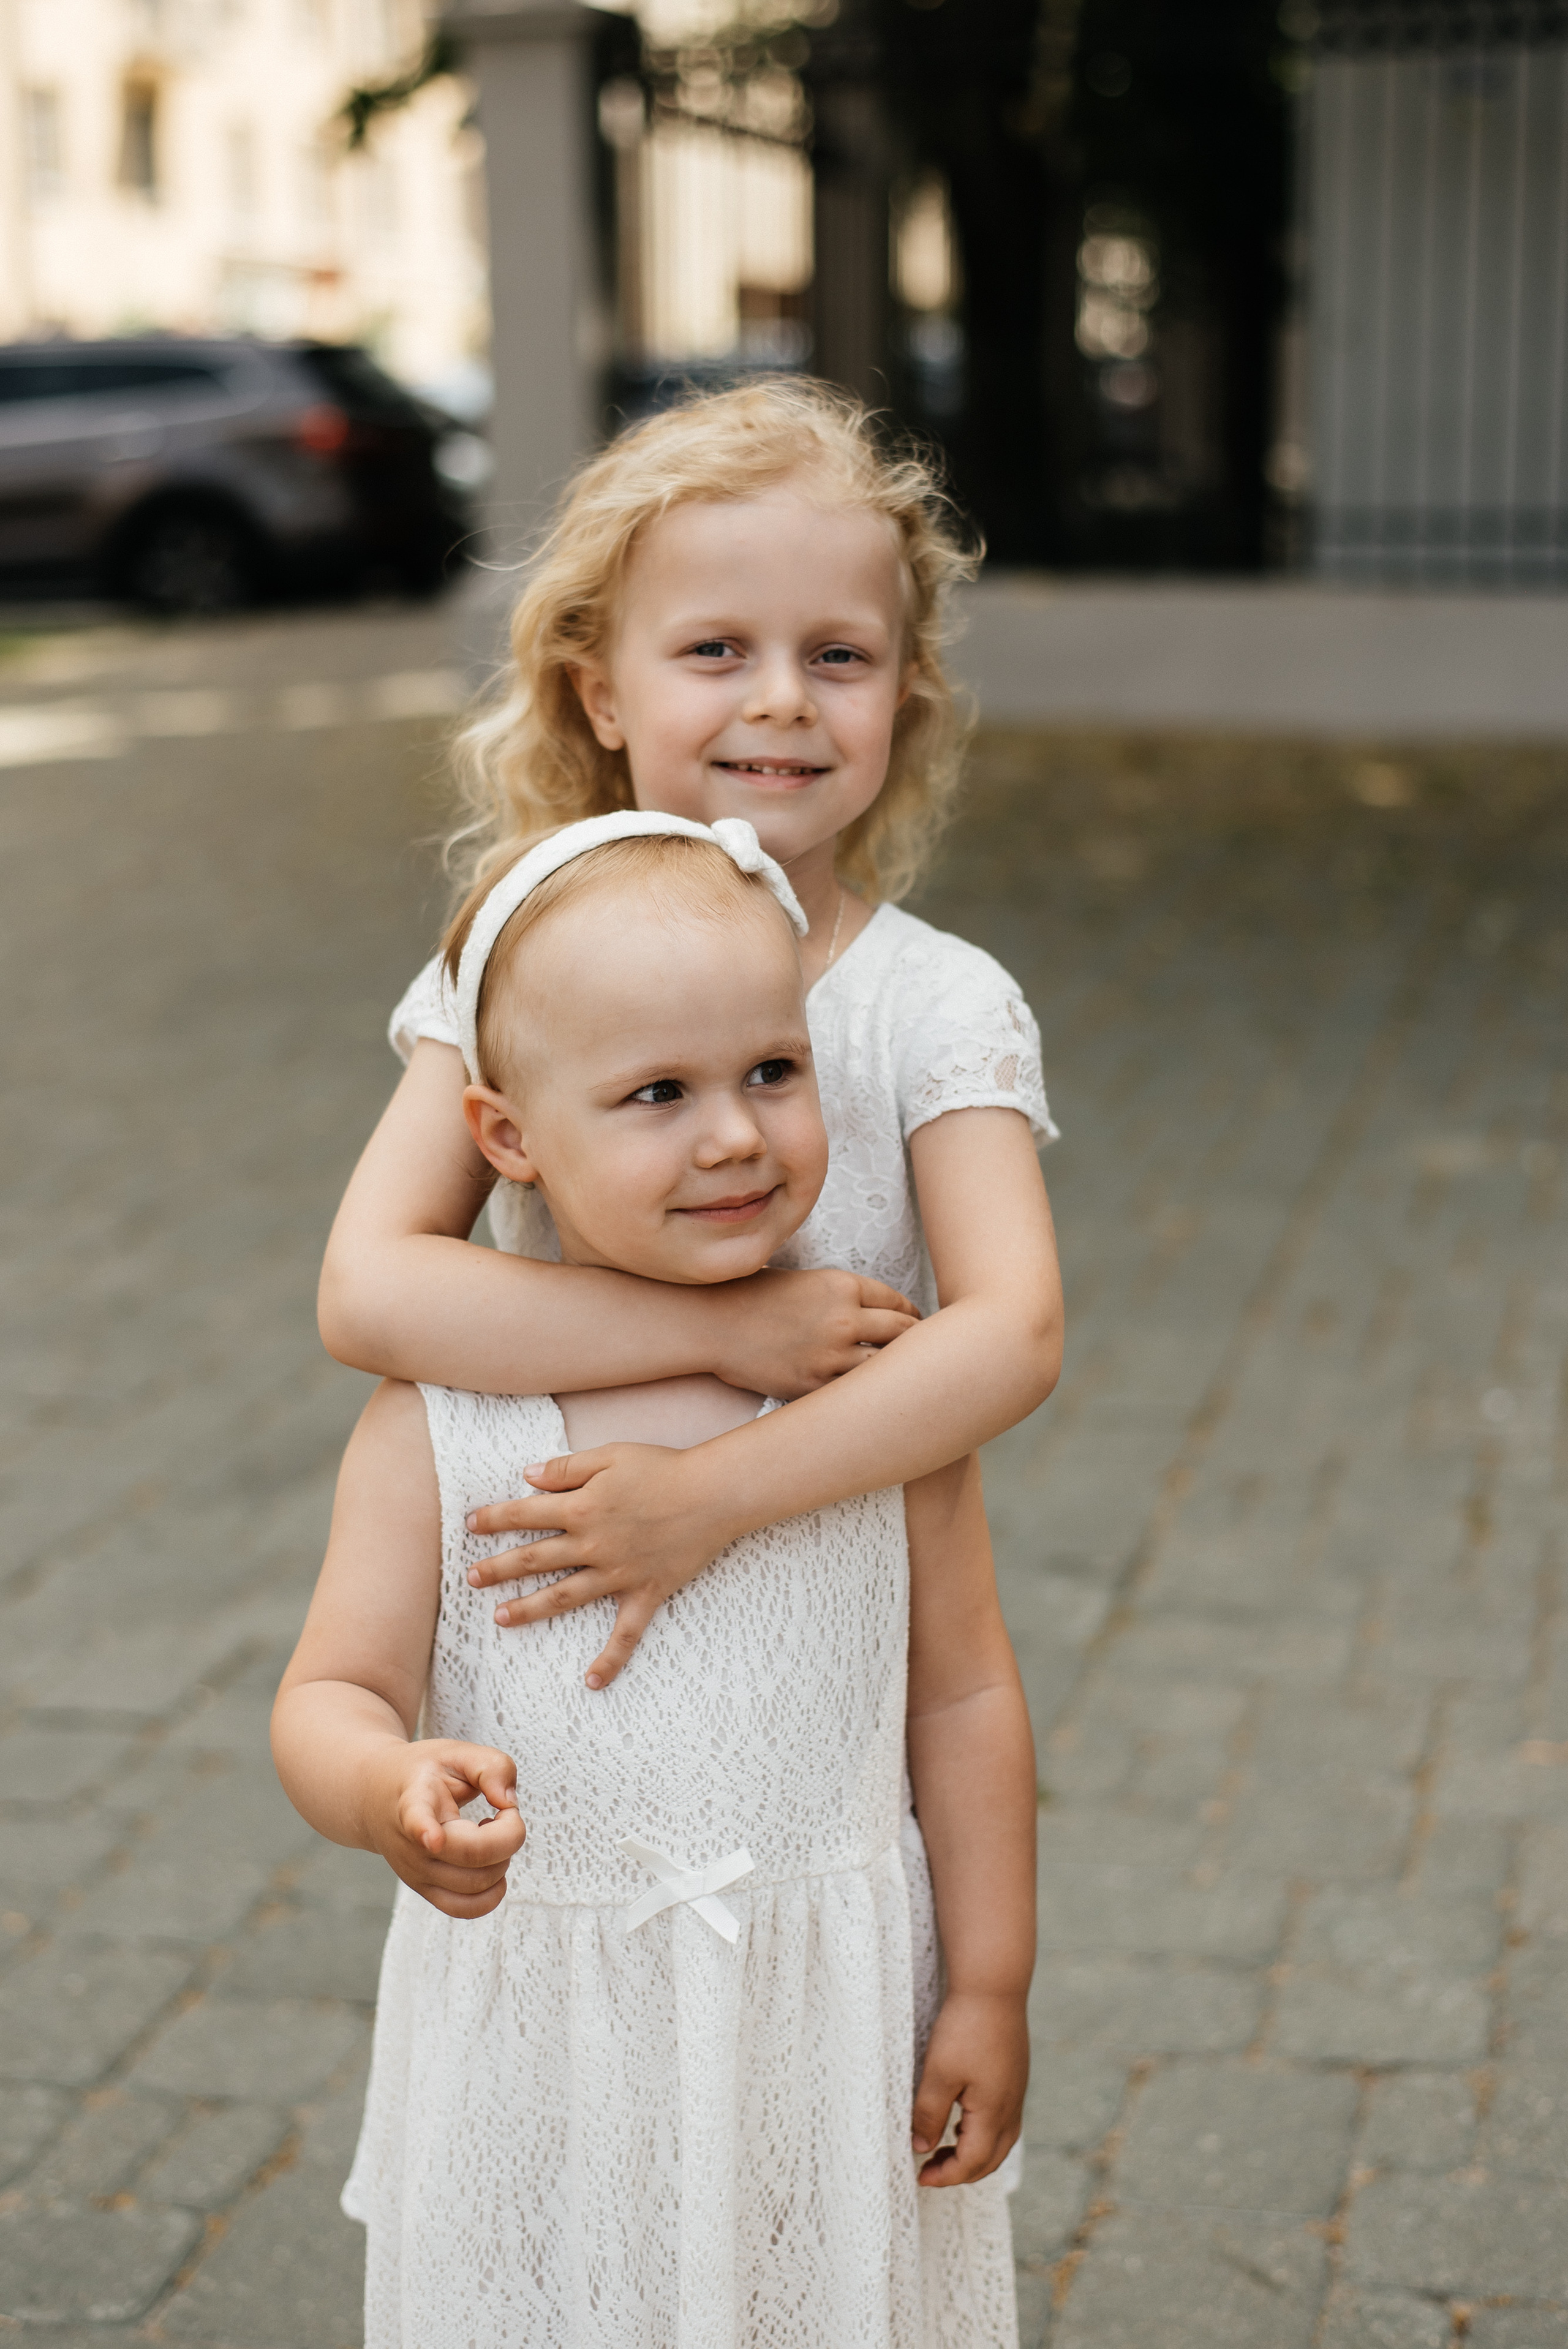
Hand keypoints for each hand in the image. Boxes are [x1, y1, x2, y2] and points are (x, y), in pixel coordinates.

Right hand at [360, 1738, 525, 1917]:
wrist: (377, 1796)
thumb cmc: (423, 1774)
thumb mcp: (456, 1752)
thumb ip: (491, 1766)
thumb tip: (509, 1803)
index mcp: (415, 1802)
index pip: (416, 1821)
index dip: (425, 1830)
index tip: (432, 1837)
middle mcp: (412, 1845)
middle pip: (472, 1857)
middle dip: (508, 1834)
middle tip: (504, 1812)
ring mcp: (416, 1873)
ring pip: (476, 1887)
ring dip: (502, 1859)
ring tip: (492, 1833)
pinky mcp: (426, 1891)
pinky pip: (466, 1908)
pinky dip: (492, 1891)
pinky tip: (491, 1862)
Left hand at [467, 1444, 736, 1689]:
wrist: (713, 1494)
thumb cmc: (662, 1468)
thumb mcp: (609, 1455)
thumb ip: (566, 1468)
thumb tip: (527, 1477)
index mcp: (580, 1508)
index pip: (525, 1515)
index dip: (495, 1518)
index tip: (471, 1525)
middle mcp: (592, 1546)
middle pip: (534, 1559)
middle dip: (499, 1568)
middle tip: (471, 1579)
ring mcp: (617, 1574)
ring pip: (564, 1596)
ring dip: (530, 1608)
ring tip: (500, 1618)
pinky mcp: (645, 1593)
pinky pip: (626, 1634)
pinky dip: (610, 1660)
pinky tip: (592, 1682)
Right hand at [715, 1268, 917, 1398]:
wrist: (714, 1322)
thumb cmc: (756, 1297)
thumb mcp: (808, 1283)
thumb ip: (846, 1297)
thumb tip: (882, 1316)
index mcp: (843, 1286)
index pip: (899, 1303)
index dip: (912, 1316)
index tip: (915, 1326)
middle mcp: (844, 1318)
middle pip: (903, 1334)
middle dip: (917, 1344)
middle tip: (922, 1355)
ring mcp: (830, 1355)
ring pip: (885, 1368)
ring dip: (895, 1373)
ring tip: (901, 1380)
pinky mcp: (814, 1384)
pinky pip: (854, 1393)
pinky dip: (864, 1395)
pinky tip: (869, 1397)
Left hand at [911, 1989, 1028, 2187]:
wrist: (994, 1987)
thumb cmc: (965, 2028)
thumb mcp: (939, 2074)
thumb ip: (929, 2115)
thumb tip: (921, 2148)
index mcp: (994, 2113)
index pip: (973, 2163)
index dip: (946, 2176)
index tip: (920, 2176)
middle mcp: (1011, 2108)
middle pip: (990, 2159)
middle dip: (961, 2172)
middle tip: (930, 2170)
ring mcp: (1015, 2092)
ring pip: (1000, 2141)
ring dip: (973, 2154)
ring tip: (943, 2149)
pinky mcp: (1013, 2077)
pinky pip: (1002, 2120)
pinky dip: (982, 2133)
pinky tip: (962, 2120)